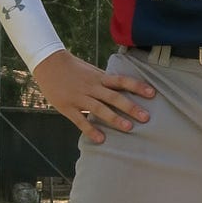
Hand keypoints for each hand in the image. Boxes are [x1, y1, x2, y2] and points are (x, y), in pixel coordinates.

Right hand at [31, 50, 154, 143]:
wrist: (48, 63)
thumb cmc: (72, 68)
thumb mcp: (91, 71)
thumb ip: (105, 81)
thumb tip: (123, 89)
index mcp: (99, 77)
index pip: (122, 81)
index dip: (137, 87)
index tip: (152, 94)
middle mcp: (92, 87)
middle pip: (114, 97)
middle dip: (131, 107)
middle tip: (146, 117)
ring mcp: (80, 97)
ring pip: (100, 109)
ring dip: (114, 119)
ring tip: (128, 128)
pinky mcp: (68, 107)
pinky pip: (80, 120)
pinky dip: (90, 130)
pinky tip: (101, 139)